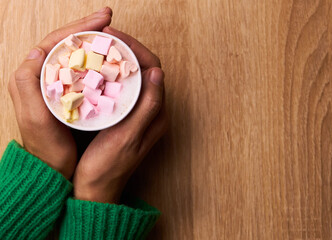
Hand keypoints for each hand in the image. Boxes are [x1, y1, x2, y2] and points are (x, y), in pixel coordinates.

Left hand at [7, 7, 112, 178]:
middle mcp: (45, 76)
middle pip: (68, 43)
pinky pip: (84, 70)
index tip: (102, 20)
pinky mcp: (71, 94)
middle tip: (108, 18)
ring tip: (112, 34)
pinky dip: (97, 60)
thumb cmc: (45, 145)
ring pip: (78, 54)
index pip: (57, 41)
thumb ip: (26, 84)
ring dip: (94, 41)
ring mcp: (60, 84)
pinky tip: (109, 58)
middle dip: (89, 28)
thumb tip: (37, 51)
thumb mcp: (33, 117)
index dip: (80, 27)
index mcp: (34, 76)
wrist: (52, 166)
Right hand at [73, 26, 167, 202]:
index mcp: (157, 114)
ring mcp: (140, 114)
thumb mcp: (128, 136)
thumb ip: (147, 106)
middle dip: (128, 50)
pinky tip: (99, 70)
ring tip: (101, 48)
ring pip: (134, 78)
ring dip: (121, 60)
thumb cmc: (109, 167)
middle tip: (105, 38)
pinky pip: (124, 88)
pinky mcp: (127, 117)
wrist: (97, 189)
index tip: (114, 37)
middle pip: (145, 70)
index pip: (153, 70)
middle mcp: (152, 112)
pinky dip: (113, 75)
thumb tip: (157, 73)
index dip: (136, 49)